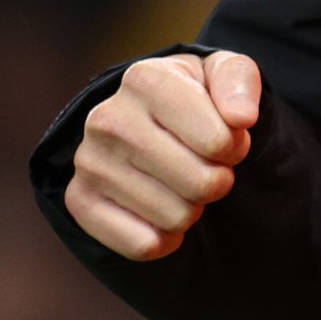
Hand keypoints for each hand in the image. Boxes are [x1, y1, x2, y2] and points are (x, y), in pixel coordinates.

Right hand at [63, 51, 260, 260]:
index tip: (227, 140)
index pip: (219, 141)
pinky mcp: (79, 201)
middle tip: (205, 165)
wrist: (147, 120)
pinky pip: (143, 245)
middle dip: (217, 180)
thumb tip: (241, 117)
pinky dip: (166, 238)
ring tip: (180, 182)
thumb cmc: (193, 97)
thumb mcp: (222, 74)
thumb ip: (240, 83)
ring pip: (176, 218)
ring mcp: (89, 162)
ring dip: (192, 208)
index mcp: (145, 80)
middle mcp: (108, 119)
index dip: (236, 148)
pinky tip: (161, 212)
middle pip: (200, 183)